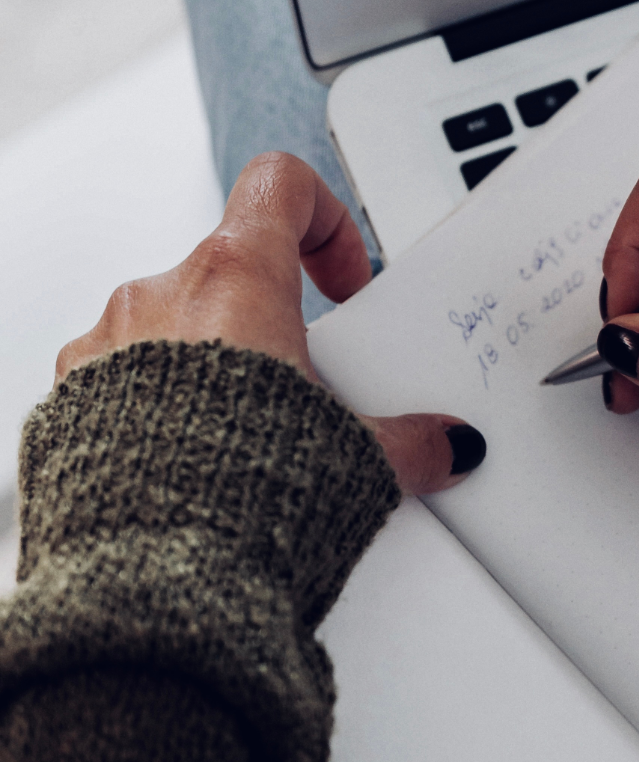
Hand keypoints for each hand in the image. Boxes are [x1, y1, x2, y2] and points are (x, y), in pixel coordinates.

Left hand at [55, 153, 483, 493]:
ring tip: (244, 440)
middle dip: (270, 326)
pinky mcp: (68, 400)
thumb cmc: (235, 497)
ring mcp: (105, 344)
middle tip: (303, 391)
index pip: (281, 185)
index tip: (340, 284)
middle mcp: (161, 296)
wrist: (149, 576)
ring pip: (169, 329)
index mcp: (235, 280)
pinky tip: (189, 466)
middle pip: (228, 271)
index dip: (324, 220)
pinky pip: (119, 381)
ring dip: (209, 369)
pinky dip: (155, 409)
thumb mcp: (353, 461)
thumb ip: (409, 442)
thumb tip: (447, 446)